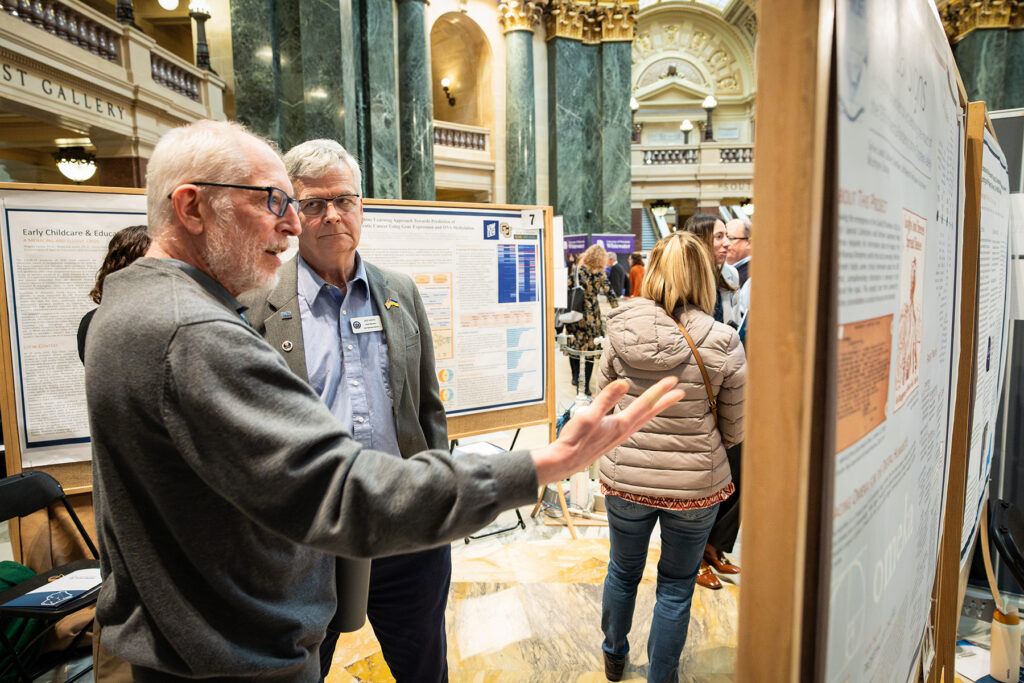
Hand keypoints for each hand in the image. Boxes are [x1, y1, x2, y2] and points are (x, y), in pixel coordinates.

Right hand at [530, 377, 683, 484]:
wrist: (565, 462)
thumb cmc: (574, 440)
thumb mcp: (589, 415)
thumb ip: (606, 398)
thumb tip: (623, 383)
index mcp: (620, 424)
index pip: (645, 403)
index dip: (659, 390)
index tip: (672, 381)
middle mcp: (623, 431)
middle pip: (649, 413)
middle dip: (664, 401)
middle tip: (679, 392)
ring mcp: (619, 436)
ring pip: (643, 420)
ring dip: (655, 409)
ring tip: (663, 402)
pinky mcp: (612, 438)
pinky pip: (634, 425)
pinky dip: (642, 417)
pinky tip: (638, 416)